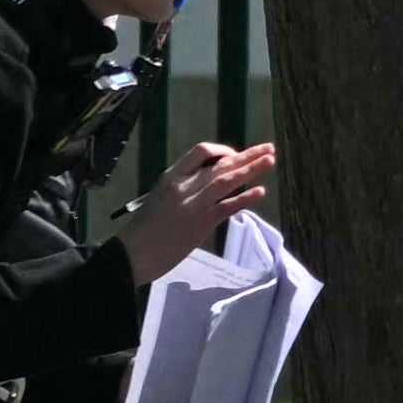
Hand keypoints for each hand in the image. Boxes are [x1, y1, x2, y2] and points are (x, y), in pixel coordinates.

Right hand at [129, 138, 280, 278]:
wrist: (131, 254)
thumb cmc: (142, 231)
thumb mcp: (159, 199)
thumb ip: (180, 190)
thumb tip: (203, 187)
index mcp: (171, 177)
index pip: (201, 152)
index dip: (222, 150)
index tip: (235, 155)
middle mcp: (184, 185)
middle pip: (220, 163)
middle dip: (246, 155)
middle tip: (268, 148)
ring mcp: (193, 203)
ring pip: (226, 180)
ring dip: (251, 169)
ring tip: (270, 160)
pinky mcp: (201, 223)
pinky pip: (227, 207)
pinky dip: (245, 198)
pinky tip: (261, 192)